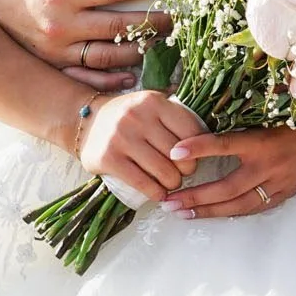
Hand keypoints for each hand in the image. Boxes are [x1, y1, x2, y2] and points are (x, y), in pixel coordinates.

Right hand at [0, 0, 169, 90]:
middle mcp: (60, 26)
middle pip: (118, 26)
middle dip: (153, 22)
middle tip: (177, 17)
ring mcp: (57, 51)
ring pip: (108, 56)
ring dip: (140, 51)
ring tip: (163, 41)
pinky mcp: (54, 67)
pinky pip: (87, 78)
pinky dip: (111, 80)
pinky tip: (133, 74)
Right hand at [77, 90, 203, 204]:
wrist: (87, 121)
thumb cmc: (129, 116)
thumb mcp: (152, 105)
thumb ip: (175, 114)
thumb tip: (208, 136)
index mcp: (154, 101)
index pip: (190, 130)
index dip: (198, 149)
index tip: (196, 156)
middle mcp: (138, 116)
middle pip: (179, 154)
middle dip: (187, 169)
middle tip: (183, 173)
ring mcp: (121, 138)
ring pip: (163, 171)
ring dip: (173, 183)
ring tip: (171, 183)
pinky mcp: (108, 159)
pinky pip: (142, 183)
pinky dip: (156, 193)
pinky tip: (160, 194)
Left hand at [160, 126, 295, 218]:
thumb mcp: (269, 112)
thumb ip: (240, 119)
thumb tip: (205, 118)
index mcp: (264, 140)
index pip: (225, 144)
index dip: (199, 147)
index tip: (174, 152)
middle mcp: (270, 165)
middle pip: (227, 187)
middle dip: (195, 196)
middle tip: (168, 202)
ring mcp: (279, 183)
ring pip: (238, 205)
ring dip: (208, 211)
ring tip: (182, 213)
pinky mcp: (286, 193)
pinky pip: (254, 208)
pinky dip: (232, 212)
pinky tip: (213, 214)